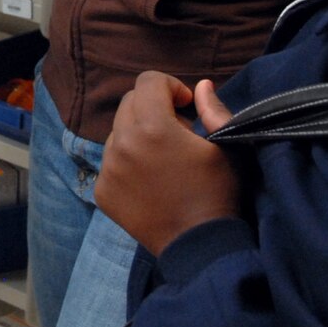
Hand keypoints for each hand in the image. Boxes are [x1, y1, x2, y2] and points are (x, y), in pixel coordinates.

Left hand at [96, 72, 240, 255]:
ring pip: (118, 132)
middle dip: (154, 107)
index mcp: (152, 127)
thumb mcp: (225, 147)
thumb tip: (201, 85)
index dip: (171, 86)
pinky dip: (128, 161)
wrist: (199, 245)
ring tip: (163, 158)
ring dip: (139, 134)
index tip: (186, 106)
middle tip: (178, 131)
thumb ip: (212, 110)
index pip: (148, 81)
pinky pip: (111, 161)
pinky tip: (150, 180)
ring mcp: (108, 169)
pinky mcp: (102, 191)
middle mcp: (122, 143)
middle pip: (130, 102)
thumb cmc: (217, 191)